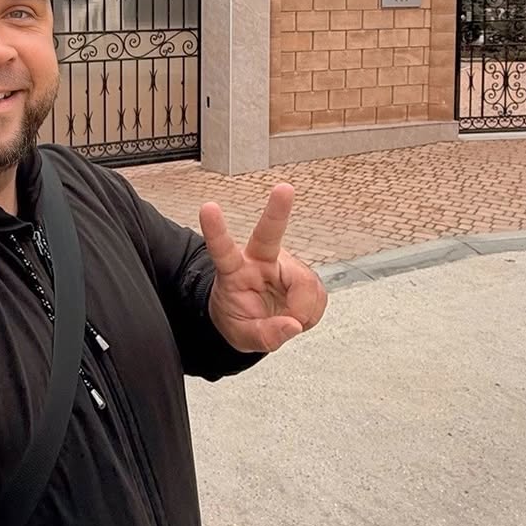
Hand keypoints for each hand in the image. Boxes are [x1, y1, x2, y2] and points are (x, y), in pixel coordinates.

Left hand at [200, 183, 326, 353]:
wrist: (254, 321)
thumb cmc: (239, 319)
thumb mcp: (242, 336)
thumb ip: (264, 335)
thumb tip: (292, 325)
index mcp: (235, 271)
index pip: (223, 250)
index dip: (216, 230)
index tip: (208, 207)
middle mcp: (260, 260)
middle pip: (269, 233)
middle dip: (278, 210)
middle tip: (284, 189)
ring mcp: (285, 265)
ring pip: (305, 285)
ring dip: (303, 311)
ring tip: (288, 321)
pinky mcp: (304, 275)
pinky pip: (318, 297)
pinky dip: (311, 313)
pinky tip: (298, 314)